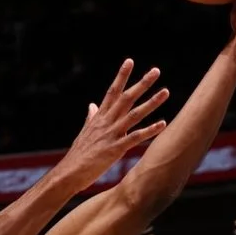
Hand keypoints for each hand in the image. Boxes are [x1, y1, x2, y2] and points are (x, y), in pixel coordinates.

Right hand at [65, 60, 168, 186]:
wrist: (69, 173)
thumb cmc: (78, 155)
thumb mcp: (85, 132)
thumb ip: (91, 117)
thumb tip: (92, 105)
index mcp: (99, 117)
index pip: (112, 92)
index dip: (121, 76)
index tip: (129, 61)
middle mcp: (106, 122)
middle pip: (126, 98)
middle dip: (142, 84)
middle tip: (156, 71)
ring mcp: (111, 135)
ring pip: (134, 115)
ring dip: (151, 103)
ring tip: (165, 92)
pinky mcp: (115, 149)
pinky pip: (135, 137)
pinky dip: (149, 130)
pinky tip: (162, 124)